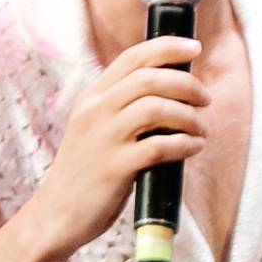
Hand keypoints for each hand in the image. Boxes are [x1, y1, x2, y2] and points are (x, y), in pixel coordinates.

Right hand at [33, 27, 207, 256]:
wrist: (56, 214)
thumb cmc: (85, 172)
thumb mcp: (94, 128)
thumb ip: (123, 107)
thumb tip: (172, 92)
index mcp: (92, 97)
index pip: (132, 57)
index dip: (167, 47)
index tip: (194, 47)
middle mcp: (95, 112)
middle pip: (149, 79)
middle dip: (187, 84)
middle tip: (205, 99)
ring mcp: (103, 139)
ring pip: (156, 108)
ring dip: (189, 116)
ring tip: (201, 129)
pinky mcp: (114, 168)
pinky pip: (159, 147)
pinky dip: (184, 144)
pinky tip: (194, 147)